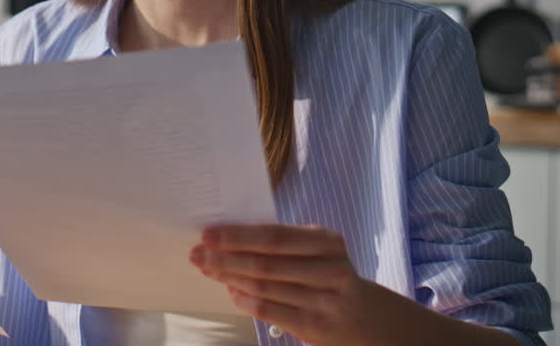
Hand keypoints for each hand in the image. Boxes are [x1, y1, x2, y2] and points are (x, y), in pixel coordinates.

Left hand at [190, 224, 374, 345]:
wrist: (362, 315)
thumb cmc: (324, 273)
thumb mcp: (313, 250)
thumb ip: (278, 242)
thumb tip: (225, 238)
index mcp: (326, 241)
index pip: (273, 237)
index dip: (237, 236)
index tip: (208, 234)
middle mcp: (329, 269)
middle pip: (265, 263)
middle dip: (225, 258)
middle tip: (197, 254)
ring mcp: (325, 300)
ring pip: (264, 288)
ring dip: (230, 278)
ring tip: (208, 270)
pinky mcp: (315, 326)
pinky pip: (269, 311)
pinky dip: (245, 301)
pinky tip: (231, 292)